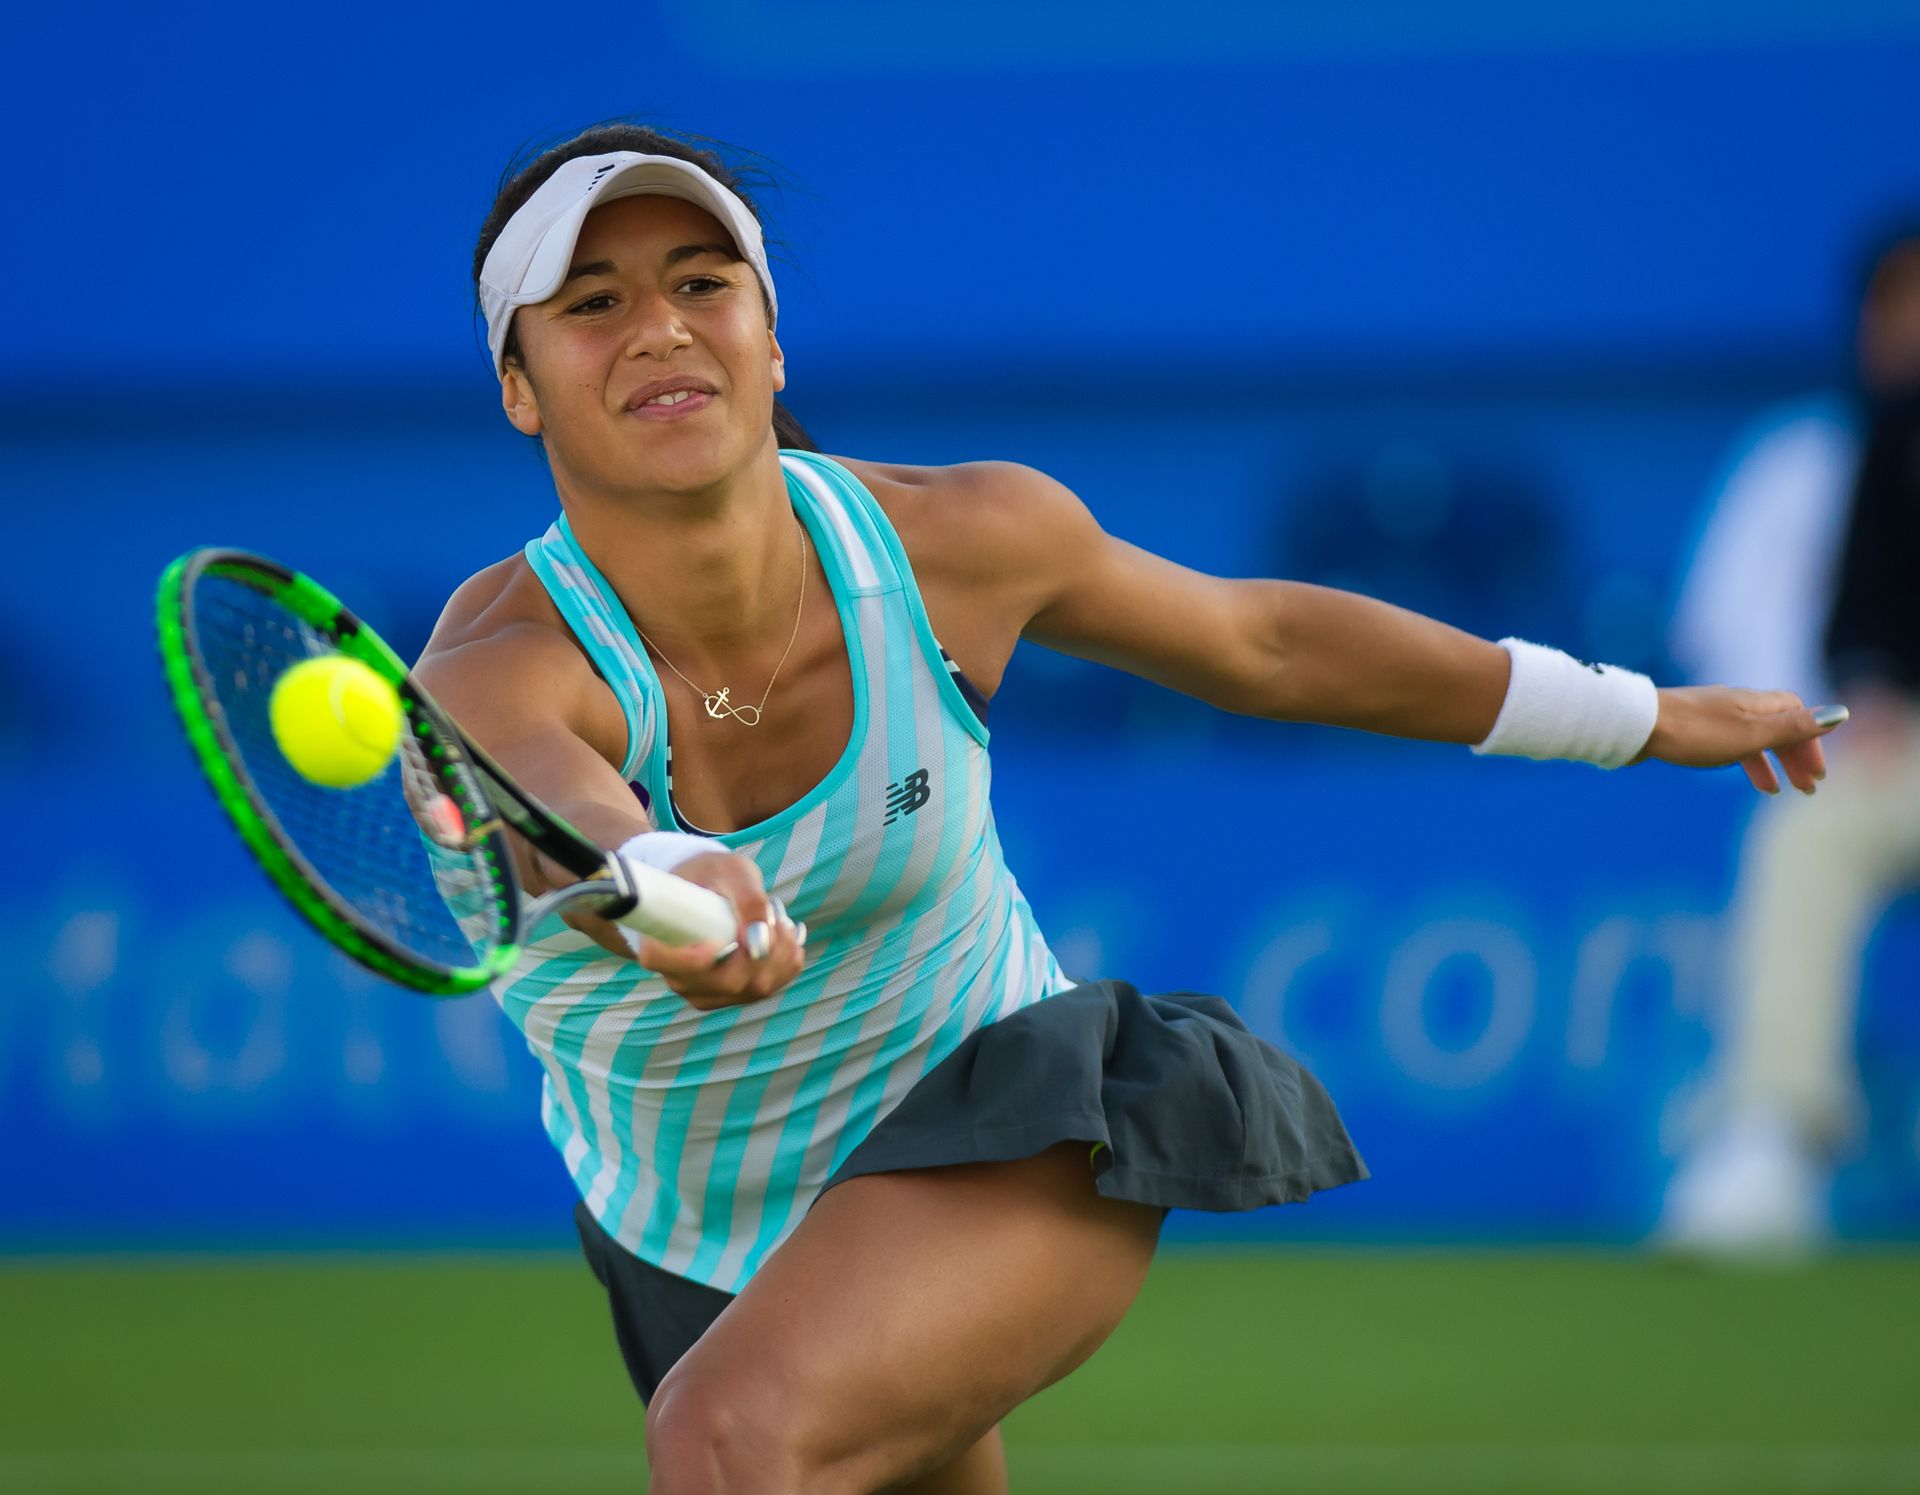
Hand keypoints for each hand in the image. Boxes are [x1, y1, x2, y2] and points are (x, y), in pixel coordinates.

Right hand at [622, 850, 806, 1009]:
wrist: (714, 884)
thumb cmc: (716, 873)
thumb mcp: (732, 872)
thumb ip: (748, 901)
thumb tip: (760, 941)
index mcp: (659, 946)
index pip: (662, 963)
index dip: (693, 959)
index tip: (718, 939)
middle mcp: (681, 979)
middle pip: (727, 982)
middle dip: (763, 949)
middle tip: (773, 910)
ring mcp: (709, 993)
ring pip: (754, 988)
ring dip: (780, 952)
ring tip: (779, 916)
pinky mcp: (735, 995)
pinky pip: (771, 987)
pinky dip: (786, 961)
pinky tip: (785, 936)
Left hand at [1635, 686, 1843, 795]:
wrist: (1635, 725)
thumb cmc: (1694, 733)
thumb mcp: (1751, 735)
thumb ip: (1793, 728)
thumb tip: (1839, 713)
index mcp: (1755, 702)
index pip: (1797, 713)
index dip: (1811, 740)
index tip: (1817, 772)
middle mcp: (1736, 703)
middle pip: (1776, 726)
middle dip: (1795, 756)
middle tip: (1807, 788)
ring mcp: (1712, 714)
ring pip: (1751, 737)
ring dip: (1769, 762)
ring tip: (1777, 791)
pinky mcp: (1689, 727)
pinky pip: (1726, 742)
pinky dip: (1738, 759)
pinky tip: (1733, 772)